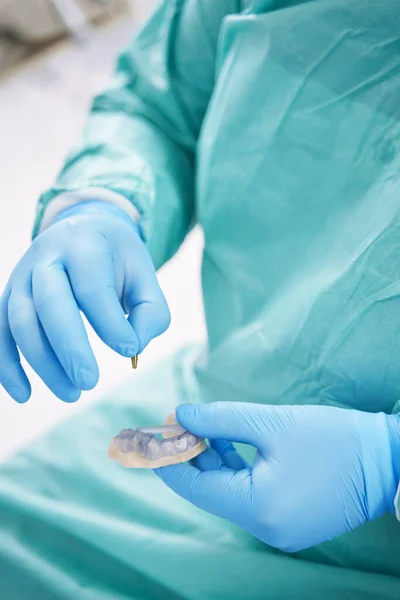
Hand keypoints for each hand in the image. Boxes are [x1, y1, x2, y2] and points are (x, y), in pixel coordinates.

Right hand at [0, 201, 169, 402]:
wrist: (84, 229)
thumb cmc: (117, 260)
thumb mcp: (145, 275)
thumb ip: (150, 312)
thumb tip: (131, 350)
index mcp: (85, 245)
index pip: (92, 287)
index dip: (109, 323)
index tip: (129, 351)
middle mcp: (47, 256)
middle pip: (49, 303)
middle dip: (69, 347)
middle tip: (90, 382)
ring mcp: (22, 276)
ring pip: (21, 321)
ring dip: (43, 363)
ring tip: (71, 394)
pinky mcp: (9, 296)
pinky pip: (0, 332)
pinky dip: (6, 366)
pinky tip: (24, 394)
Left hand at [156, 402, 399, 551]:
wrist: (390, 460)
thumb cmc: (335, 438)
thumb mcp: (272, 422)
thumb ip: (220, 419)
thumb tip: (180, 414)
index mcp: (258, 508)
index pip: (195, 486)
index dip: (169, 458)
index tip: (149, 434)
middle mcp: (265, 528)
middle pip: (210, 490)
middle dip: (188, 455)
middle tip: (173, 421)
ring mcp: (280, 530)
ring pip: (228, 492)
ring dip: (210, 460)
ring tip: (196, 425)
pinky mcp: (291, 521)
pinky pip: (249, 496)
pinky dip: (234, 470)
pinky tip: (223, 443)